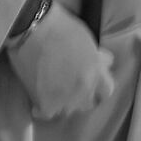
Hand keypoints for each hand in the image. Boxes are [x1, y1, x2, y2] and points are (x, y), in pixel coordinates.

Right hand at [7, 1, 115, 120]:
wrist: (34, 29)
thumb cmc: (60, 28)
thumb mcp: (88, 41)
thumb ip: (96, 59)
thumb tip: (103, 65)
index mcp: (97, 73)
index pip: (106, 91)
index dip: (98, 87)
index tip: (90, 83)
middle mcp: (84, 89)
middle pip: (87, 104)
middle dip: (81, 95)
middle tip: (69, 84)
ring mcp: (66, 99)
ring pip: (68, 110)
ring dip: (62, 101)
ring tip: (52, 87)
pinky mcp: (46, 104)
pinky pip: (47, 112)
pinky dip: (43, 106)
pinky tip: (39, 94)